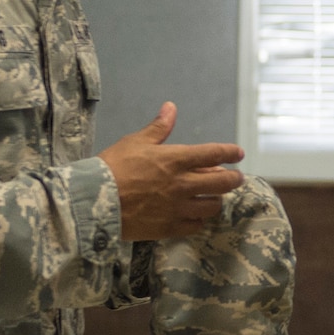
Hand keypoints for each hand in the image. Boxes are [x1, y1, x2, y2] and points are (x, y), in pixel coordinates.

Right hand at [99, 102, 245, 241]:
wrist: (94, 200)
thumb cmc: (113, 167)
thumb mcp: (135, 142)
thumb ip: (158, 127)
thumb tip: (171, 107)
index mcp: (176, 160)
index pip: (213, 154)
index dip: (230, 152)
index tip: (239, 153)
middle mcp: (182, 184)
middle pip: (223, 183)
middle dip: (234, 180)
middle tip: (236, 178)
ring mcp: (178, 208)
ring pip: (212, 206)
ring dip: (215, 200)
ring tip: (212, 197)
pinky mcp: (169, 227)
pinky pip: (195, 226)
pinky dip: (199, 220)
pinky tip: (195, 216)